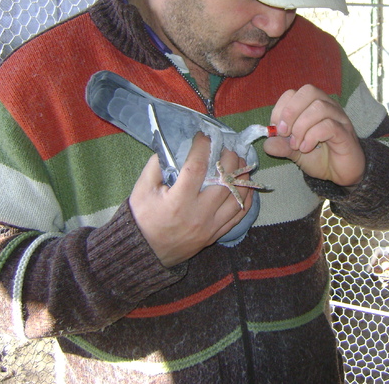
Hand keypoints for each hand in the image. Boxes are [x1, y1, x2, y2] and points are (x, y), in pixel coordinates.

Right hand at [129, 133, 252, 266]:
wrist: (144, 253)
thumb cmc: (142, 218)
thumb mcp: (142, 189)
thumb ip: (158, 164)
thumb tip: (177, 145)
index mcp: (178, 202)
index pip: (197, 167)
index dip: (203, 147)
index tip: (204, 136)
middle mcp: (199, 215)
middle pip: (224, 180)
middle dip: (229, 158)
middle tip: (226, 148)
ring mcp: (210, 227)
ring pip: (238, 197)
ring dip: (242, 176)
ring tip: (239, 162)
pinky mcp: (216, 234)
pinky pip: (240, 214)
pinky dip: (246, 197)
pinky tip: (246, 184)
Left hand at [263, 85, 364, 187]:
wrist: (343, 174)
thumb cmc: (321, 158)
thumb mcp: (295, 152)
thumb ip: (282, 146)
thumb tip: (267, 143)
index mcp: (312, 106)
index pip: (294, 93)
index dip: (281, 108)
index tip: (275, 128)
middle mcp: (327, 106)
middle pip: (308, 91)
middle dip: (290, 111)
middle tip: (284, 133)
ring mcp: (339, 118)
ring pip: (319, 107)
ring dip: (301, 127)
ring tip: (296, 145)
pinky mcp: (345, 132)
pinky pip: (329, 125)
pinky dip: (312, 136)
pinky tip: (306, 148)